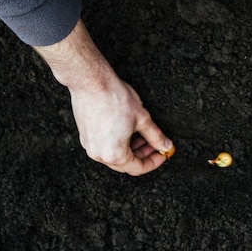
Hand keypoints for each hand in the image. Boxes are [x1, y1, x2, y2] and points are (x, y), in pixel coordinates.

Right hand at [34, 19, 173, 174]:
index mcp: (114, 155)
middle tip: (156, 144)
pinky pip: (105, 146)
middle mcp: (99, 154)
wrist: (91, 82)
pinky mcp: (85, 135)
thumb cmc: (115, 99)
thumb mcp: (143, 119)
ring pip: (115, 154)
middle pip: (126, 163)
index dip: (154, 161)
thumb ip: (156, 136)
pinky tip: (129, 130)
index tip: (163, 153)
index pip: (138, 168)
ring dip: (132, 147)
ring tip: (144, 135)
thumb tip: (165, 145)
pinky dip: (119, 142)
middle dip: (143, 154)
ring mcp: (89, 145)